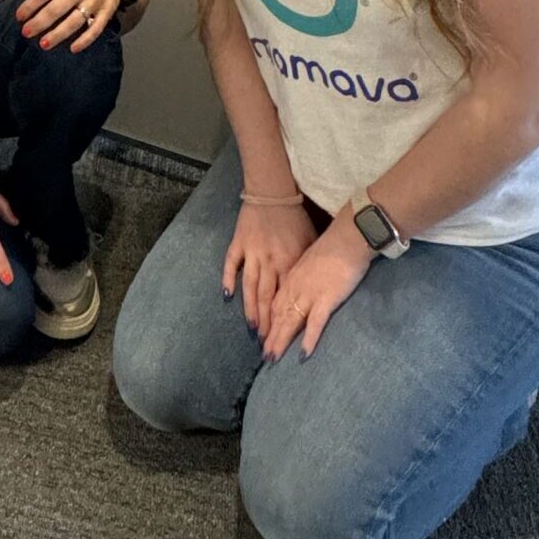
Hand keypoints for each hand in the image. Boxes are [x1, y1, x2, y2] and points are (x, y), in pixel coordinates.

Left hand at [12, 0, 127, 52]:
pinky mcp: (107, 11)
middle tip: (26, 33)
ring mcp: (95, 0)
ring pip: (75, 20)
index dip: (31, 4)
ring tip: (44, 44)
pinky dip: (85, 40)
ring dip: (59, 34)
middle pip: (58, 7)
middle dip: (41, 22)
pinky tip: (73, 48)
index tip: (19, 16)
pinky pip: (96, 28)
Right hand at [222, 198, 318, 333]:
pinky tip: (227, 296)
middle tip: (266, 345)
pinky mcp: (239, 243)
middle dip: (267, 323)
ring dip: (251, 309)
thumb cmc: (296, 219)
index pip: (287, 297)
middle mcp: (270, 261)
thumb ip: (306, 267)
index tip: (285, 338)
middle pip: (268, 298)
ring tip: (251, 329)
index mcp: (289, 262)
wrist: (273, 193)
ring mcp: (252, 252)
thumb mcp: (309, 242)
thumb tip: (311, 291)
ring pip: (250, 286)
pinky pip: (231, 264)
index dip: (286, 319)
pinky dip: (228, 279)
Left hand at [260, 217, 373, 361]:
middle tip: (264, 356)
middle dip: (270, 337)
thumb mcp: (309, 261)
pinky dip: (308, 340)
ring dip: (281, 341)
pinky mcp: (326, 299)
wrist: (347, 238)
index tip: (262, 336)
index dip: (268, 321)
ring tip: (273, 359)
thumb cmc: (332, 247)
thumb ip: (303, 275)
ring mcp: (309, 294)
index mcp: (291, 277)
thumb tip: (302, 288)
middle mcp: (295, 287)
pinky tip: (303, 355)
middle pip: (278, 315)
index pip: (275, 303)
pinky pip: (315, 323)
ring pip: (290, 321)